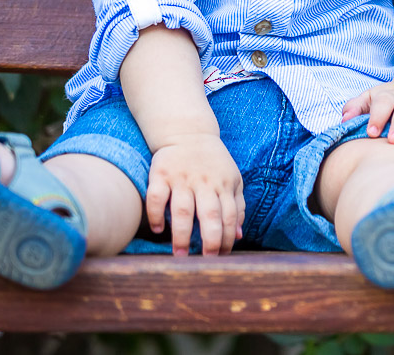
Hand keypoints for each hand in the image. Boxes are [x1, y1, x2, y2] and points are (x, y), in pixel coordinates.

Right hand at [145, 133, 245, 255]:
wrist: (188, 132)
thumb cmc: (213, 162)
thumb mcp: (232, 179)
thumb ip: (237, 206)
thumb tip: (238, 236)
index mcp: (224, 184)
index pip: (229, 216)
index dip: (228, 238)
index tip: (223, 256)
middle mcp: (204, 182)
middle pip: (209, 215)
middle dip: (210, 240)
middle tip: (206, 261)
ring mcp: (182, 178)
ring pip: (182, 210)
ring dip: (181, 235)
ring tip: (180, 255)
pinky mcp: (160, 174)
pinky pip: (156, 197)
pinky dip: (156, 214)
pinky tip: (158, 229)